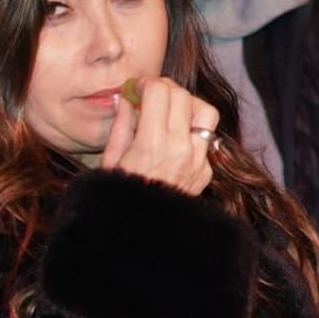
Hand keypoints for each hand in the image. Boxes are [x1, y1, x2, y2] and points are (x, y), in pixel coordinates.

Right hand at [101, 77, 219, 196]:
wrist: (139, 234)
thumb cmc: (118, 196)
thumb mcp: (111, 159)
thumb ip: (122, 124)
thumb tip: (125, 98)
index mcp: (152, 144)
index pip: (160, 92)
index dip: (148, 83)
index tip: (138, 88)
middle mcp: (180, 149)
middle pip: (183, 96)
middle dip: (166, 88)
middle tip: (152, 95)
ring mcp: (198, 161)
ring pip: (206, 112)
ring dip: (188, 105)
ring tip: (171, 112)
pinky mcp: (206, 172)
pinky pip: (206, 139)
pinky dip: (192, 131)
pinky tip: (175, 140)